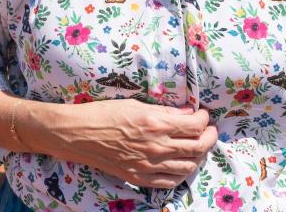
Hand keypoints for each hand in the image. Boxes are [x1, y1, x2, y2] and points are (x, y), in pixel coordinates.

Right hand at [38, 99, 216, 188]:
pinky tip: (181, 164)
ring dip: (198, 156)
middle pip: (198, 147)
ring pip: (188, 166)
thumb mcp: (135, 104)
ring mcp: (149, 166)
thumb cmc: (103, 113)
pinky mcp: (140, 178)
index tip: (203, 114)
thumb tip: (187, 113)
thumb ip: (164, 111)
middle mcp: (157, 147)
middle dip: (209, 136)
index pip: (196, 125)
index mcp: (156, 124)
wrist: (77, 135)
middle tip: (208, 130)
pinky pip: (170, 182)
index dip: (204, 119)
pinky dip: (182, 173)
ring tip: (197, 147)